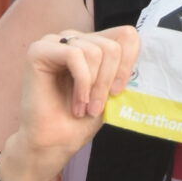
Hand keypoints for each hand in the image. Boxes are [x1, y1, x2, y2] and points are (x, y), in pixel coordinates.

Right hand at [0, 23, 138, 180]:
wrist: (53, 145)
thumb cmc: (78, 123)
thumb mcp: (110, 93)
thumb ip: (123, 70)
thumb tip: (142, 58)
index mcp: (91, 45)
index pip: (126, 35)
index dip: (128, 65)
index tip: (117, 93)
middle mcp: (74, 39)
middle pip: (112, 46)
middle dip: (108, 82)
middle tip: (96, 107)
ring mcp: (55, 42)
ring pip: (94, 51)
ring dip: (93, 87)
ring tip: (83, 107)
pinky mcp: (39, 50)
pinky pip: (74, 55)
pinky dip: (81, 83)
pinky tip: (76, 102)